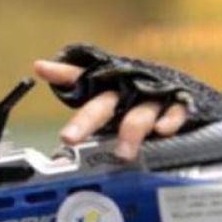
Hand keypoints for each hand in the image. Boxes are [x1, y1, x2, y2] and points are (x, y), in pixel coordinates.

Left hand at [33, 60, 187, 159]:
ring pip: (140, 114)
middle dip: (86, 121)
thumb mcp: (106, 101)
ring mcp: (152, 96)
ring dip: (131, 132)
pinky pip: (175, 112)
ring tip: (122, 153)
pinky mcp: (178, 103)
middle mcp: (126, 88)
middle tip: (68, 138)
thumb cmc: (135, 97)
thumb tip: (42, 77)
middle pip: (103, 104)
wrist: (181, 91)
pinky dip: (170, 120)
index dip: (61, 73)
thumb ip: (78, 101)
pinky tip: (163, 130)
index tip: (40, 68)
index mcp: (106, 87)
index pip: (79, 76)